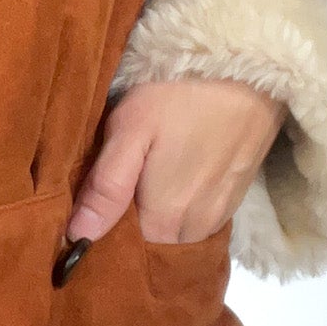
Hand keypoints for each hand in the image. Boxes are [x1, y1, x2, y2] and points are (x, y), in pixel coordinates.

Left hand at [67, 78, 286, 245]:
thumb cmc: (179, 96)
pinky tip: (166, 187)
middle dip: (127, 233)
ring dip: (153, 225)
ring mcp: (218, 217)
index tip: (82, 220)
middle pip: (150, 247)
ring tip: (134, 193)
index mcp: (163, 220)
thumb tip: (78, 238)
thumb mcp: (130, 131)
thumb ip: (106, 188)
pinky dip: (177, 216)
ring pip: (174, 238)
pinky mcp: (234, 201)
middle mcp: (193, 230)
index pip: (123, 252)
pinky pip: (196, 225)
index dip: (100, 239)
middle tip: (106, 199)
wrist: (249, 73)